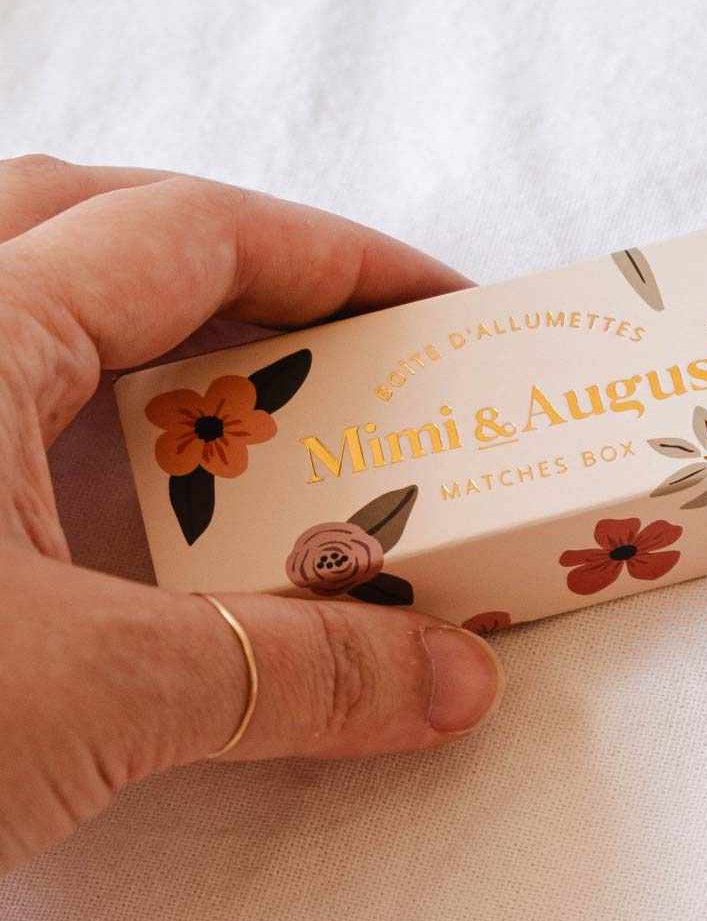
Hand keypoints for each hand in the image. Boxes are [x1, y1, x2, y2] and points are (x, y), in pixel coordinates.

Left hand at [0, 154, 503, 870]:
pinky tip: (110, 515)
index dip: (330, 258)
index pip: (183, 231)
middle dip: (226, 271)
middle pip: (81, 224)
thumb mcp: (93, 696)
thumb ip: (289, 673)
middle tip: (333, 348)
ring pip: (13, 310)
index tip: (437, 311)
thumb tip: (448, 677)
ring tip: (239, 417)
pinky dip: (64, 433)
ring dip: (136, 343)